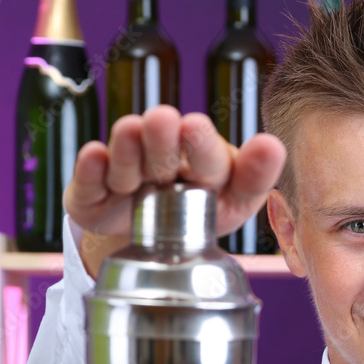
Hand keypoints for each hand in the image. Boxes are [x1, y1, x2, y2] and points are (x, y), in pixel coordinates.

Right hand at [64, 105, 286, 275]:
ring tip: (131, 133)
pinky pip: (89, 180)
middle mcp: (163, 158)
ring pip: (127, 158)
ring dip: (129, 150)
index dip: (202, 143)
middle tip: (164, 122)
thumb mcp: (237, 201)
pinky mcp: (93, 192)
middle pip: (164, 148)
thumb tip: (274, 145)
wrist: (153, 242)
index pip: (208, 153)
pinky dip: (90, 170)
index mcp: (204, 160)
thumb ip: (255, 177)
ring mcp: (126, 172)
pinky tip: (95, 156)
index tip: (195, 127)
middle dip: (164, 138)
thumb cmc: (203, 213)